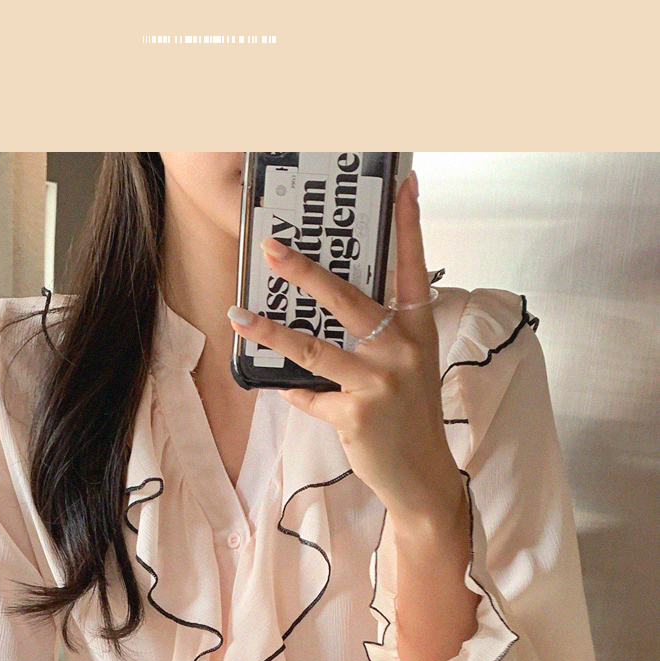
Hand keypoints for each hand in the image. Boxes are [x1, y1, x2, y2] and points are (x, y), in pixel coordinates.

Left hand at [229, 175, 456, 534]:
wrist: (422, 476)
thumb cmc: (409, 414)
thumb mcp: (405, 366)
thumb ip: (377, 335)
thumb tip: (327, 307)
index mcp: (418, 329)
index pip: (413, 266)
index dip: (408, 224)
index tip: (403, 184)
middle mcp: (403, 350)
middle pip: (348, 299)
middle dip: (306, 271)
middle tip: (272, 248)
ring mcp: (381, 382)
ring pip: (314, 348)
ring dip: (271, 331)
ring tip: (239, 315)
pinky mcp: (357, 414)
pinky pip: (309, 395)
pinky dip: (294, 392)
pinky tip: (284, 389)